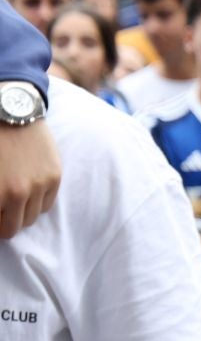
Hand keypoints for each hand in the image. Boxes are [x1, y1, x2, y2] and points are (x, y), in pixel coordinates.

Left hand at [0, 118, 58, 237]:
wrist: (10, 112)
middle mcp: (19, 193)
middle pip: (13, 228)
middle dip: (4, 222)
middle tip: (0, 209)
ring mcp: (39, 185)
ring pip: (31, 218)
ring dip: (20, 213)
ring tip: (12, 198)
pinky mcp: (54, 176)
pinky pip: (47, 204)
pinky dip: (36, 202)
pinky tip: (27, 190)